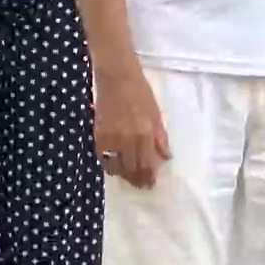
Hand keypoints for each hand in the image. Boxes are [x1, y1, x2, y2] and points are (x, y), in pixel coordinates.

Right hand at [94, 70, 171, 188]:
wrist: (117, 78)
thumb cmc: (141, 94)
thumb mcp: (156, 115)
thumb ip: (160, 138)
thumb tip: (166, 157)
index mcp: (146, 133)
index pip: (148, 163)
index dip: (149, 176)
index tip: (151, 184)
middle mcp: (129, 138)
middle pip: (132, 167)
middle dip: (137, 179)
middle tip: (140, 186)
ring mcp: (111, 137)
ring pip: (116, 165)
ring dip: (123, 174)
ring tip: (128, 178)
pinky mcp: (98, 133)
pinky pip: (102, 156)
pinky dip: (108, 164)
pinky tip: (113, 166)